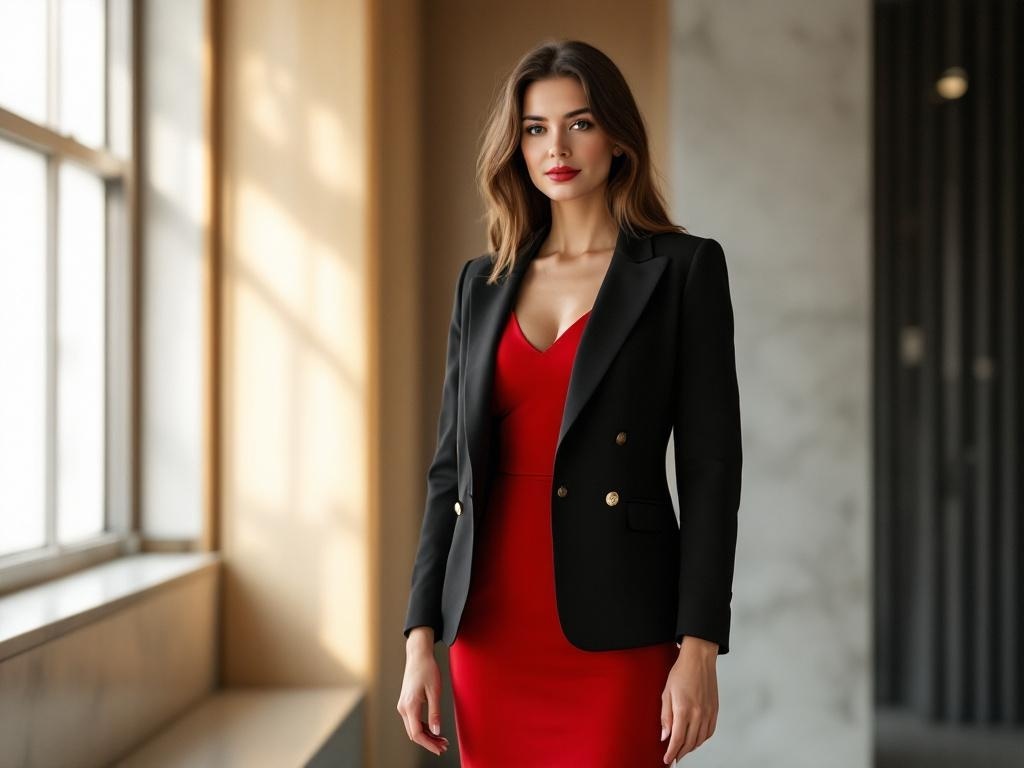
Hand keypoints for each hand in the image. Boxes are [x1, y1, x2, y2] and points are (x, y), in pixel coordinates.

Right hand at [397, 629, 450, 755]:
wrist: (418, 655)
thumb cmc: (427, 669)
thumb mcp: (434, 691)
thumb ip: (435, 713)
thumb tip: (437, 731)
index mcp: (410, 706)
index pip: (417, 733)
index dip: (429, 744)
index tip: (440, 749)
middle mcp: (403, 708)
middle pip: (414, 733)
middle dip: (429, 742)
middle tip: (444, 746)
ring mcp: (403, 706)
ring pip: (413, 728)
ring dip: (426, 736)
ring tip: (441, 740)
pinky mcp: (406, 703)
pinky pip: (413, 721)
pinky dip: (423, 728)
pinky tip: (434, 730)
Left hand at [660, 636, 718, 763]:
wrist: (699, 659)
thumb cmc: (681, 672)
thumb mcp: (666, 693)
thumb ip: (665, 716)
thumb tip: (665, 736)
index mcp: (683, 709)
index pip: (677, 739)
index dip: (671, 752)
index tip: (667, 759)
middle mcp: (698, 714)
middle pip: (689, 742)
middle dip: (680, 753)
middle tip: (673, 757)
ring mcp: (708, 713)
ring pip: (700, 739)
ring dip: (691, 748)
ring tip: (683, 750)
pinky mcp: (715, 710)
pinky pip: (710, 732)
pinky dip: (702, 739)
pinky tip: (696, 740)